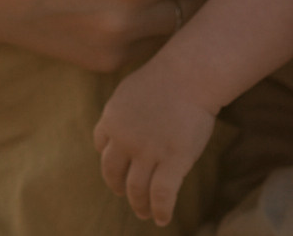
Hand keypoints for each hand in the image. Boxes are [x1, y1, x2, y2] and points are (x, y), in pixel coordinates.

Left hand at [94, 59, 217, 226]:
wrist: (191, 73)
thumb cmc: (169, 76)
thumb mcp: (132, 89)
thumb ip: (125, 109)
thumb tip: (124, 121)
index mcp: (112, 118)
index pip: (101, 144)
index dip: (109, 158)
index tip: (117, 167)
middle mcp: (124, 139)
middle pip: (113, 172)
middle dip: (118, 186)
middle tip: (125, 194)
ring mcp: (147, 152)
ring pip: (136, 189)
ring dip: (139, 205)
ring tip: (144, 213)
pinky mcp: (173, 161)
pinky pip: (161, 196)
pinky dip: (160, 211)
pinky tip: (162, 219)